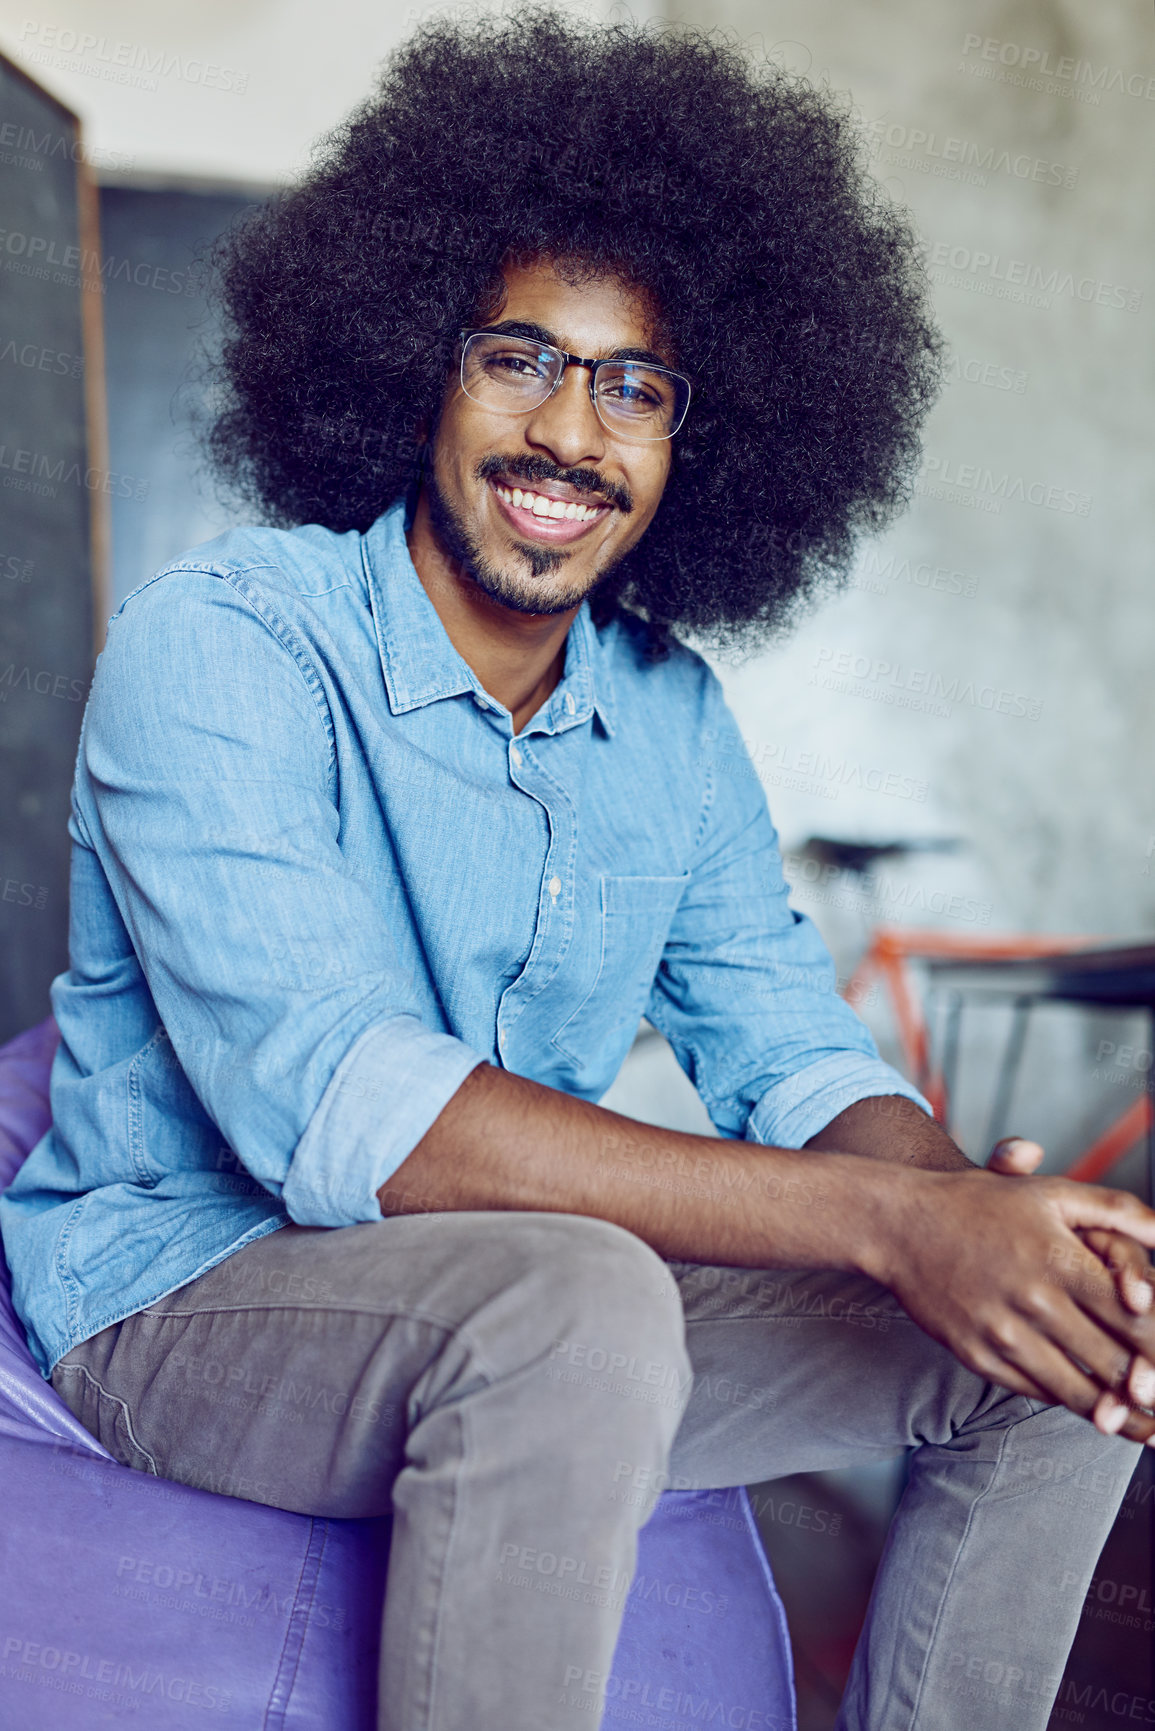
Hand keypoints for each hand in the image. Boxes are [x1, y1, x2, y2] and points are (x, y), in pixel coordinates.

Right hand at [988, 1136, 1154, 1426]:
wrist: (899, 1224)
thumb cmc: (981, 1203)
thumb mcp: (1051, 1193)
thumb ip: (1118, 1211)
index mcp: (1059, 1259)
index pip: (1132, 1317)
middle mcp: (1033, 1301)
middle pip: (1112, 1362)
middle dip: (1149, 1389)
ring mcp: (1002, 1334)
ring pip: (1077, 1391)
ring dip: (1118, 1415)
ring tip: (1145, 1429)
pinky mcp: (976, 1356)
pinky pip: (1035, 1391)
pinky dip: (1067, 1400)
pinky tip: (1090, 1406)